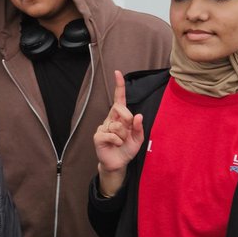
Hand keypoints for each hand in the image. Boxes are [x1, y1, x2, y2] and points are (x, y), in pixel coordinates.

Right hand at [93, 70, 143, 195]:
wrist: (118, 163)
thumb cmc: (127, 149)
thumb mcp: (138, 139)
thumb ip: (139, 127)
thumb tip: (138, 115)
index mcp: (120, 116)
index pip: (119, 98)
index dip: (118, 86)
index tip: (117, 72)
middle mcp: (110, 118)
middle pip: (120, 109)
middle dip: (128, 120)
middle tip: (128, 133)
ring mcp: (103, 126)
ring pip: (117, 125)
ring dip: (123, 136)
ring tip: (120, 142)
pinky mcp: (98, 136)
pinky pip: (111, 135)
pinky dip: (117, 141)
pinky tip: (114, 144)